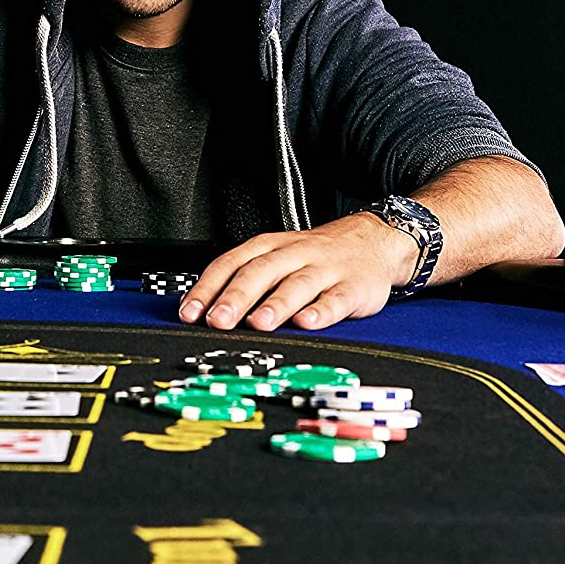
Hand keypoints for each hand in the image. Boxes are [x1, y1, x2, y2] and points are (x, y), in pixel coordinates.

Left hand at [178, 214, 418, 331]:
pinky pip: (337, 298)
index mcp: (268, 247)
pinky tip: (308, 323)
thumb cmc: (315, 256)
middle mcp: (293, 254)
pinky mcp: (354, 286)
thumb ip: (243, 280)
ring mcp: (325, 269)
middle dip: (236, 297)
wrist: (374, 240)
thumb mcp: (276, 257)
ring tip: (259, 323)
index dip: (208, 288)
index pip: (230, 264)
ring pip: (297, 284)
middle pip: (260, 272)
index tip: (190, 312)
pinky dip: (322, 311)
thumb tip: (203, 313)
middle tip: (217, 320)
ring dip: (276, 304)